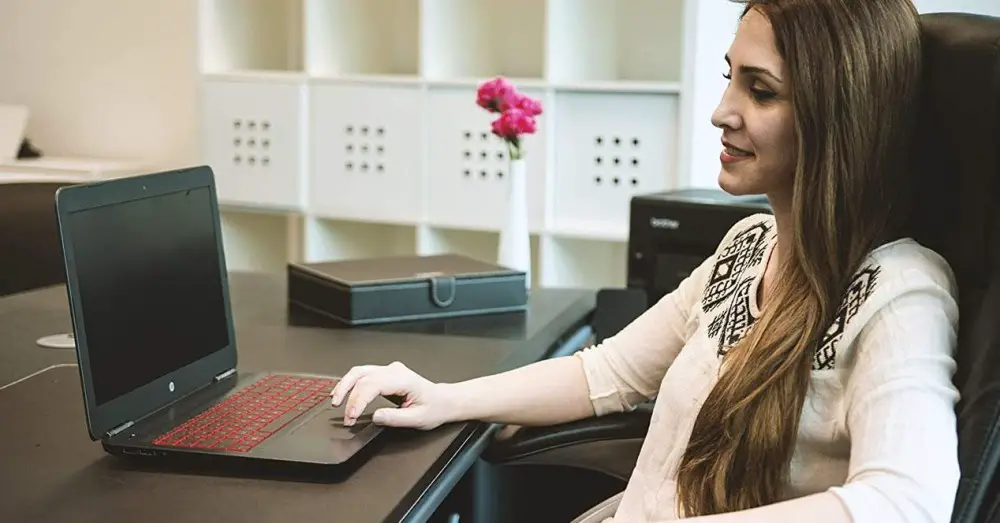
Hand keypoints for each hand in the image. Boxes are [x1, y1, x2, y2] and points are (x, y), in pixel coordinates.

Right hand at [329, 361, 453, 429]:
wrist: (443, 400)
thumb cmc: (434, 408)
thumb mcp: (418, 419)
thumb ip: (396, 419)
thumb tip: (375, 417)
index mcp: (403, 379)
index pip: (373, 385)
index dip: (358, 400)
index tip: (351, 416)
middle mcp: (394, 371)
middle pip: (362, 375)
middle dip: (349, 396)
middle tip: (344, 415)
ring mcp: (389, 370)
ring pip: (360, 371)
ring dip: (345, 385)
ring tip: (335, 401)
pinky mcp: (385, 374)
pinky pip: (363, 374)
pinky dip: (350, 383)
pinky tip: (343, 392)